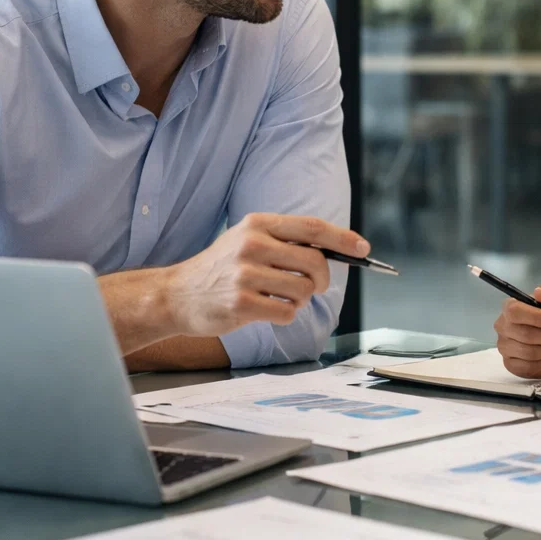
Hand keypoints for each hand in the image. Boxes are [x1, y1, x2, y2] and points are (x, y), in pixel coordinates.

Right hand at [161, 213, 367, 336]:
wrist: (176, 295)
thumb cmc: (220, 269)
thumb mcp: (247, 241)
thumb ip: (285, 241)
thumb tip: (334, 251)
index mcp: (257, 224)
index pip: (312, 227)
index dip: (343, 239)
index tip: (363, 249)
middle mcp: (252, 245)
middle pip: (314, 262)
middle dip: (323, 279)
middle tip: (315, 286)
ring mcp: (245, 274)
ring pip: (303, 290)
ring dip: (300, 299)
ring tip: (278, 297)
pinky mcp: (241, 304)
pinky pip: (287, 313)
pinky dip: (285, 315)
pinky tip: (265, 310)